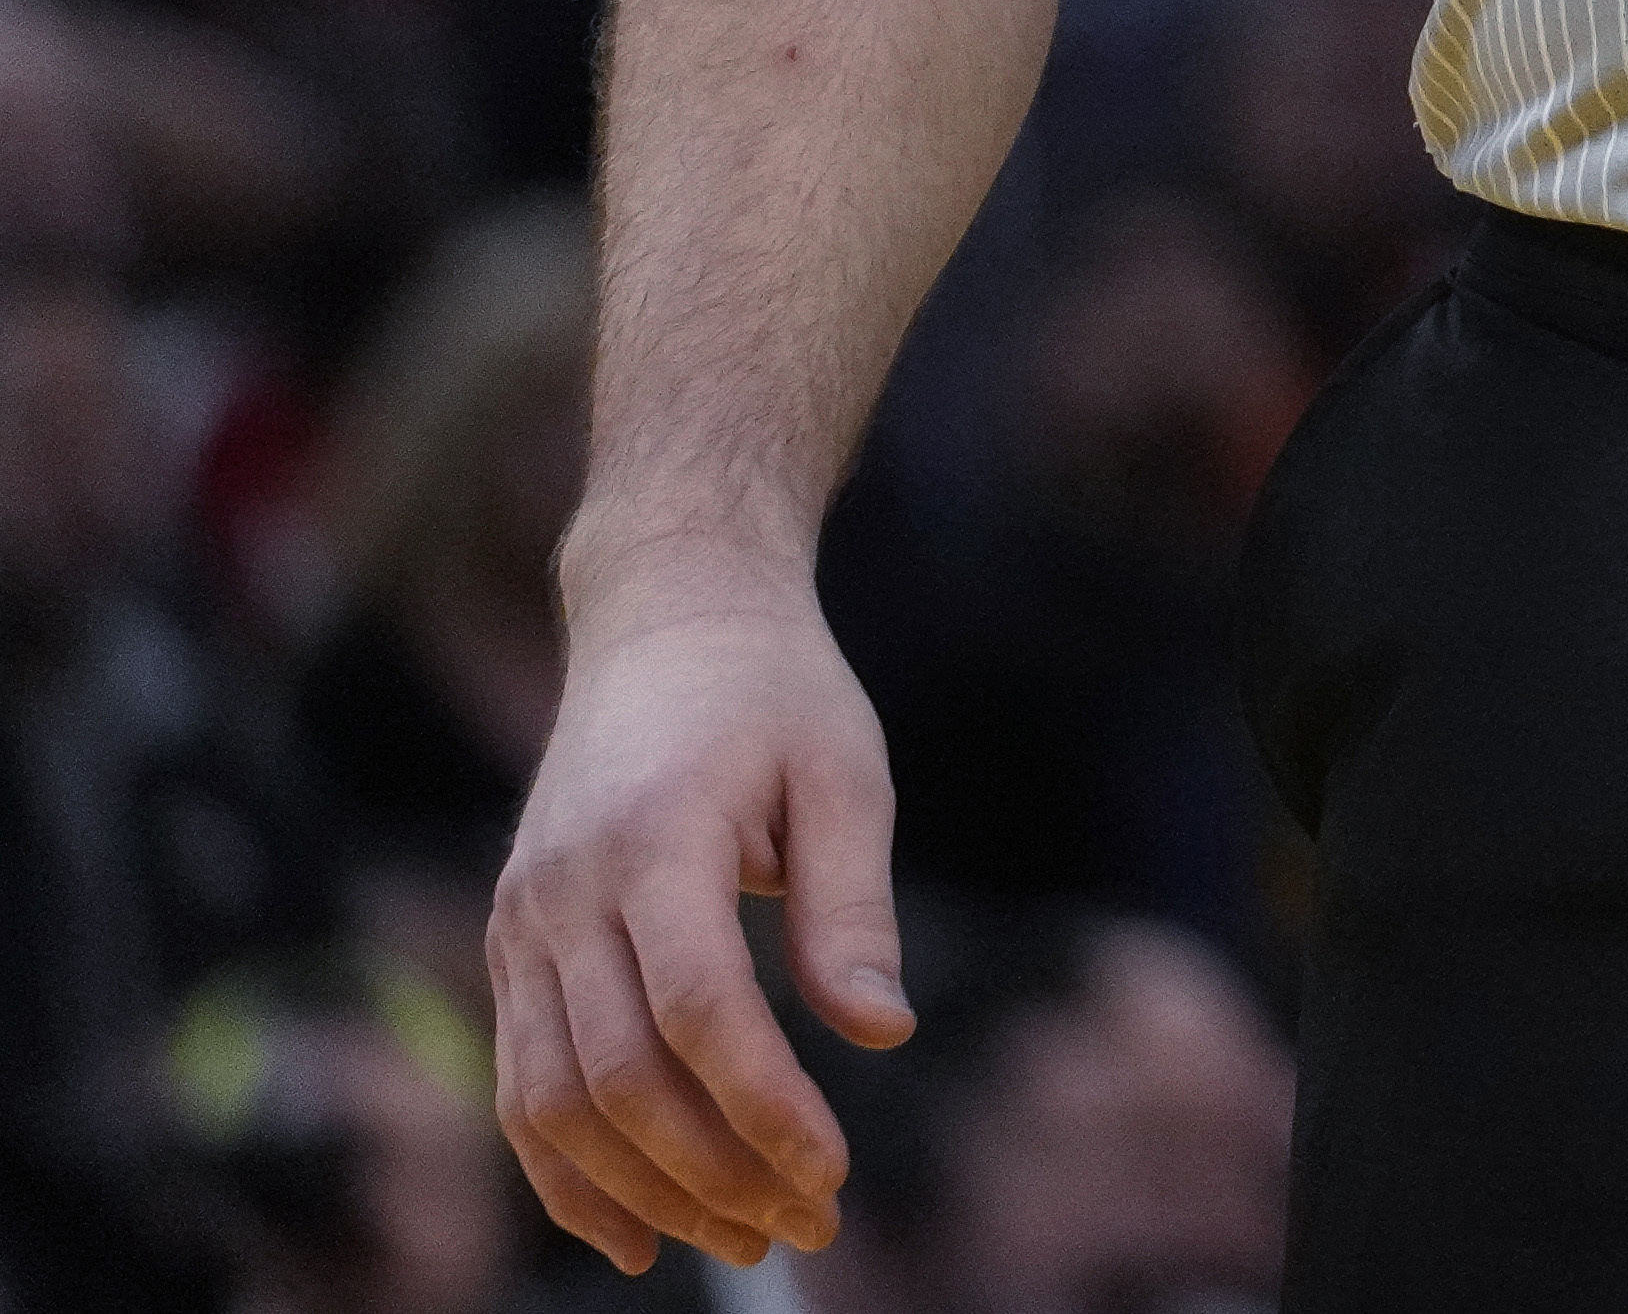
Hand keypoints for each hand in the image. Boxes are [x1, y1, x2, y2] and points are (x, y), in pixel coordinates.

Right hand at [487, 578, 911, 1273]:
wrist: (663, 621)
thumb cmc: (774, 695)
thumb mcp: (845, 770)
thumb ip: (853, 905)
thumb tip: (881, 1032)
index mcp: (653, 839)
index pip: (699, 1009)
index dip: (763, 1105)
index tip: (833, 1171)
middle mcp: (564, 892)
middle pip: (620, 1076)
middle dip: (712, 1172)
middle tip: (803, 1226)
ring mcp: (520, 925)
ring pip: (553, 1101)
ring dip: (642, 1192)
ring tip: (737, 1242)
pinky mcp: (509, 948)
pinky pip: (521, 1085)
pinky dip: (567, 1172)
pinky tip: (633, 1230)